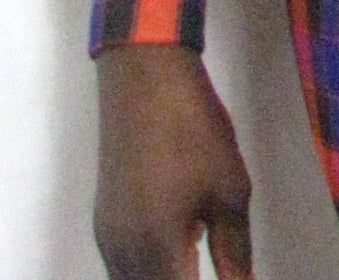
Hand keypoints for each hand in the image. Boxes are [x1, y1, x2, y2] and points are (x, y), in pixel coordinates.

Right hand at [95, 44, 253, 279]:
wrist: (144, 78)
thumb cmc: (193, 130)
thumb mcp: (229, 189)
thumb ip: (235, 251)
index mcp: (158, 249)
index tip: (234, 278)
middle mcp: (123, 253)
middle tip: (222, 270)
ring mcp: (108, 238)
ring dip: (166, 278)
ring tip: (198, 262)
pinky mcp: (103, 222)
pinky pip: (122, 269)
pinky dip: (149, 273)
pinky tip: (180, 253)